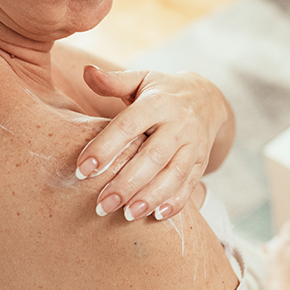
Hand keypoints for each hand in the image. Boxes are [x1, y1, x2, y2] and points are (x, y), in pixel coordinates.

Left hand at [75, 65, 233, 220]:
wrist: (208, 99)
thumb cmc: (161, 92)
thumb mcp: (140, 80)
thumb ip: (113, 82)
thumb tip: (86, 72)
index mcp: (158, 102)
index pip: (128, 126)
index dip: (104, 148)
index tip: (81, 171)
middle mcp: (178, 123)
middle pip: (153, 156)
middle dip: (127, 183)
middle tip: (100, 205)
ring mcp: (193, 144)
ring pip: (174, 174)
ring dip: (150, 197)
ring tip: (127, 215)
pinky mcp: (202, 161)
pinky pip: (190, 184)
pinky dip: (176, 202)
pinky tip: (156, 217)